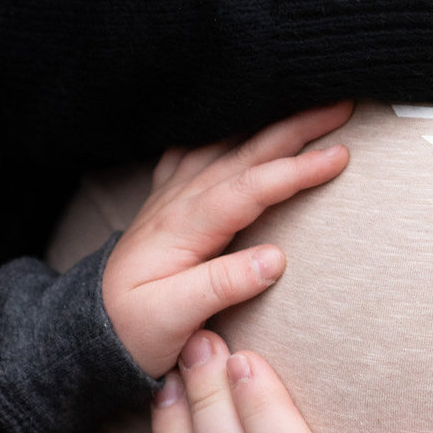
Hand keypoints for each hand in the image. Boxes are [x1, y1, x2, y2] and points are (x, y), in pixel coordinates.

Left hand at [103, 105, 352, 376]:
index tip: (339, 156)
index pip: (250, 187)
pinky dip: (228, 129)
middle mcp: (180, 199)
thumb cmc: (134, 328)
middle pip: (246, 151)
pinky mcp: (170, 198)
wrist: (90, 328)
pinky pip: (201, 149)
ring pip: (229, 143)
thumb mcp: (171, 320)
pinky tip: (241, 118)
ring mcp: (173, 194)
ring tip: (308, 104)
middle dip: (297, 126)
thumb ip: (220, 287)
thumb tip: (276, 259)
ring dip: (271, 122)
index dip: (296, 169)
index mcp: (186, 225)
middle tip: (342, 105)